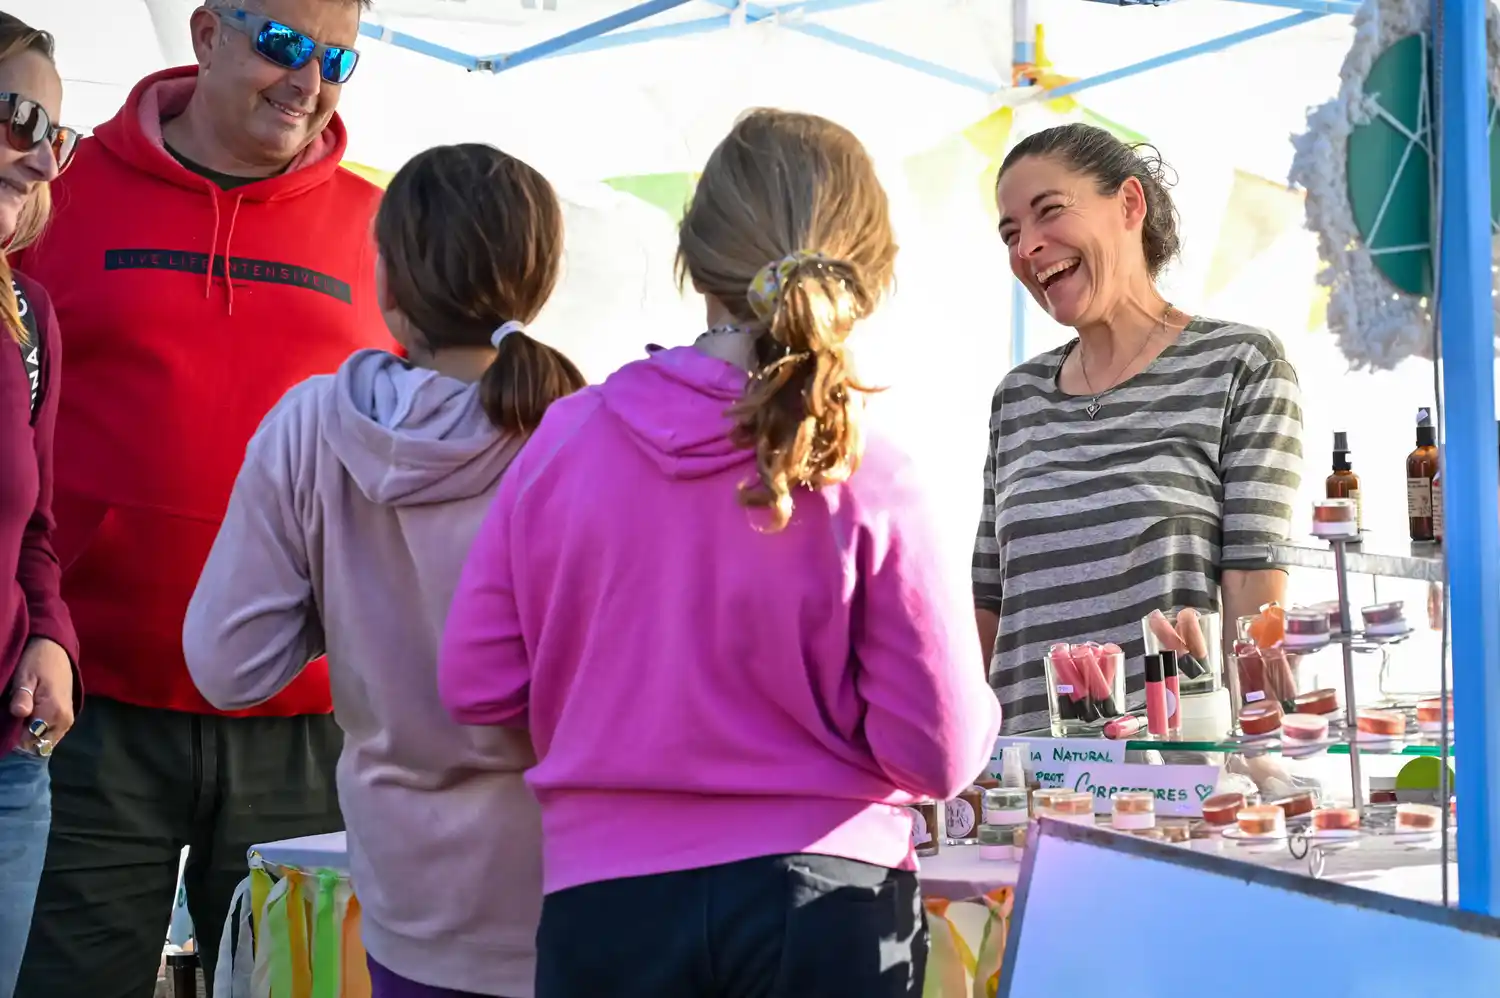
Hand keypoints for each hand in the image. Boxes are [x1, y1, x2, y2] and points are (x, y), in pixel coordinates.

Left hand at [9, 637, 73, 754]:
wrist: (57, 651)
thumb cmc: (37, 662)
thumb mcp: (24, 676)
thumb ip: (22, 696)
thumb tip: (19, 713)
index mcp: (54, 712)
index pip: (29, 741)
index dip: (12, 739)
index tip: (3, 729)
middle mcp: (64, 722)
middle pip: (37, 746)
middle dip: (21, 740)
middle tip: (9, 724)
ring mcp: (67, 722)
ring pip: (43, 743)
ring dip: (29, 737)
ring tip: (17, 721)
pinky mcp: (66, 720)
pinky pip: (49, 736)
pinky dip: (36, 733)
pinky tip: (27, 721)